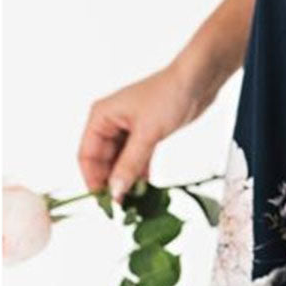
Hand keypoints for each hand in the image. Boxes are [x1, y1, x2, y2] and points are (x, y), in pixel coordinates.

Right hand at [78, 60, 213, 202]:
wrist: (197, 80)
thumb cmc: (169, 95)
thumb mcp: (148, 134)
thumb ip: (130, 164)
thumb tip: (115, 191)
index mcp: (101, 116)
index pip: (87, 155)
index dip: (93, 180)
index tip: (104, 201)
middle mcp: (110, 122)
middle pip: (103, 160)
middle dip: (111, 182)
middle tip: (122, 205)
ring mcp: (128, 128)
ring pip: (120, 161)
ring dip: (126, 179)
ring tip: (135, 200)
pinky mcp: (145, 133)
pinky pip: (136, 158)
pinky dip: (140, 171)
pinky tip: (146, 186)